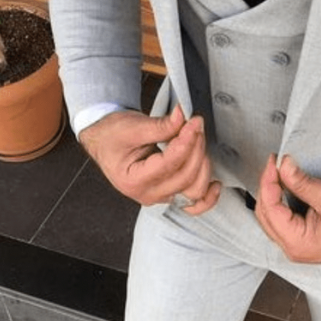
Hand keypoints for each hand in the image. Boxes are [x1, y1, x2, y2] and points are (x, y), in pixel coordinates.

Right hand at [79, 105, 220, 214]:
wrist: (105, 141)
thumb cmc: (112, 136)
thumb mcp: (132, 126)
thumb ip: (161, 125)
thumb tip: (183, 117)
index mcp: (133, 180)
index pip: (169, 164)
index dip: (186, 142)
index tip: (194, 122)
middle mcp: (148, 194)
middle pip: (186, 176)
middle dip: (196, 148)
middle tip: (195, 124)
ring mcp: (160, 196)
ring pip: (194, 189)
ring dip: (202, 163)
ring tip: (197, 140)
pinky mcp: (170, 192)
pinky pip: (194, 203)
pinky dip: (207, 196)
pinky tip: (215, 185)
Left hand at [255, 153, 320, 263]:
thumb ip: (301, 182)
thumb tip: (282, 166)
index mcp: (297, 243)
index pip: (269, 209)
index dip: (268, 181)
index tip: (274, 162)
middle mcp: (294, 249)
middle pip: (266, 215)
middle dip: (268, 188)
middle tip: (275, 165)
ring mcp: (299, 247)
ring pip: (272, 219)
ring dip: (273, 195)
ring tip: (280, 173)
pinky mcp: (305, 241)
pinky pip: (283, 222)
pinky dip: (282, 204)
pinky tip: (287, 189)